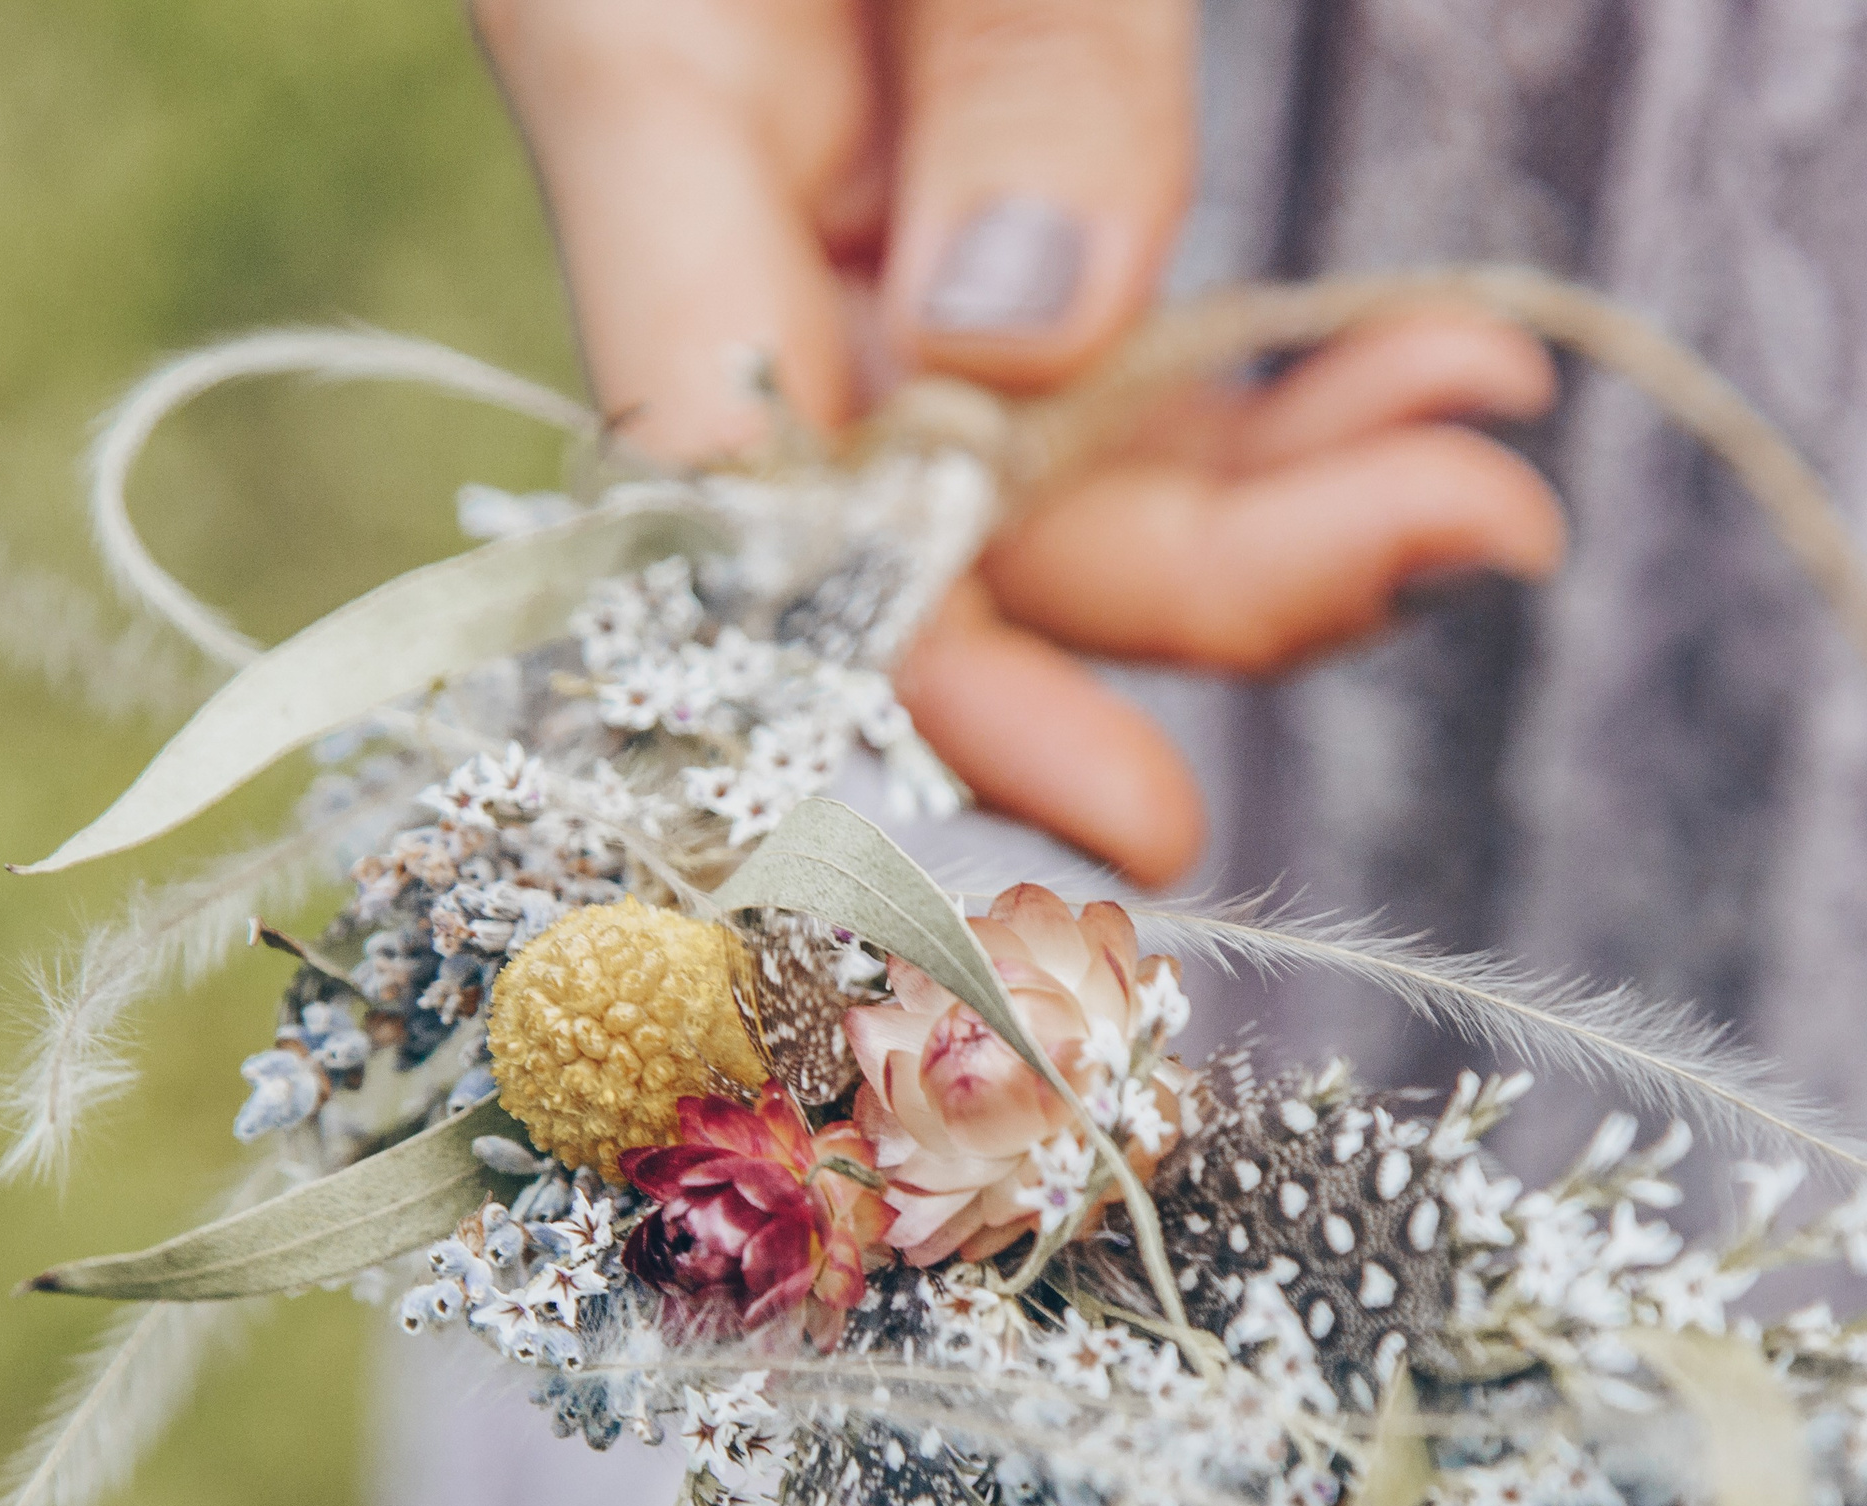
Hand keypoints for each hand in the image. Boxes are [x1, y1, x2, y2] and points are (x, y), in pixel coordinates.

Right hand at [474, 0, 1565, 882]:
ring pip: (1035, 449)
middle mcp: (740, 211)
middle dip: (1197, 570)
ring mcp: (852, 201)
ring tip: (1481, 438)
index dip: (937, 683)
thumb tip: (1022, 351)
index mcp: (655, 117)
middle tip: (1464, 535)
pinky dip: (1246, 379)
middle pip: (932, 511)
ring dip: (1267, 482)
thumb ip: (999, 53)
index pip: (753, 502)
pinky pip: (1089, 338)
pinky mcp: (957, 169)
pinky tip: (1409, 372)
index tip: (1145, 800)